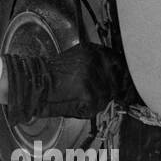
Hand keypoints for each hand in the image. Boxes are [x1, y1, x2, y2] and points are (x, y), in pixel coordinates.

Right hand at [2, 43, 130, 120]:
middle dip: (114, 90)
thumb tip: (118, 76)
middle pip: (117, 80)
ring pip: (107, 96)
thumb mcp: (77, 60)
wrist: (34, 83)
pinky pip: (97, 106)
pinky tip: (75, 102)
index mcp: (93, 51)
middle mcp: (96, 61)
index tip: (126, 84)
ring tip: (79, 97)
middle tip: (105, 96)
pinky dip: (88, 108)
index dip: (124, 75)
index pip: (119, 62)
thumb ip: (97, 65)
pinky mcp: (89, 95)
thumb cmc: (52, 74)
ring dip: (98, 100)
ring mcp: (94, 78)